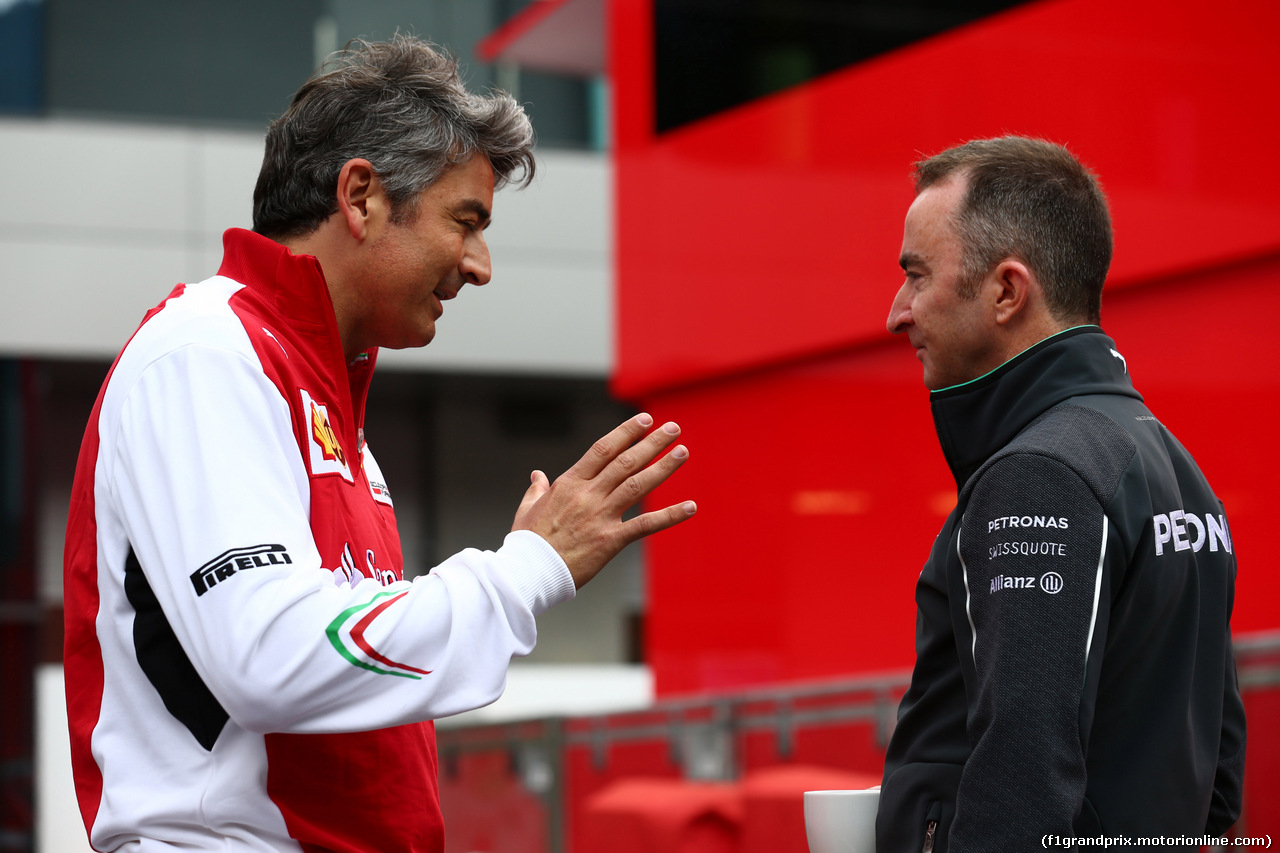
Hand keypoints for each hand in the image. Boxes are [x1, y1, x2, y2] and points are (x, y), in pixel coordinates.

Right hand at [511, 413, 695, 587]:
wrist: (529, 572)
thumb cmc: (527, 543)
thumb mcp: (527, 509)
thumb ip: (536, 489)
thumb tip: (537, 475)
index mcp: (569, 483)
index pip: (603, 449)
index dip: (626, 432)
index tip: (644, 420)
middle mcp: (588, 495)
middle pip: (626, 461)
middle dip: (652, 443)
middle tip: (673, 428)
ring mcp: (601, 516)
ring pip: (637, 485)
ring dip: (663, 467)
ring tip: (682, 452)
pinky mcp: (610, 540)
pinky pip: (645, 525)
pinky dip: (670, 515)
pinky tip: (690, 507)